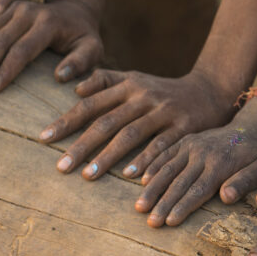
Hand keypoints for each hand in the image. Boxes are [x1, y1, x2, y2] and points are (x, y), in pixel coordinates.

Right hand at [0, 0, 101, 94]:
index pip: (22, 50)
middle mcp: (26, 12)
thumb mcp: (93, 49)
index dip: (5, 71)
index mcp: (47, 23)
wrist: (74, 10)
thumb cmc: (84, 37)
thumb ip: (81, 63)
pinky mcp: (3, 7)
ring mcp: (12, 7)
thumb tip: (60, 77)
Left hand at [39, 69, 235, 178]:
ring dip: (107, 157)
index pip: (91, 104)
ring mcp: (164, 111)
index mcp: (129, 85)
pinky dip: (144, 160)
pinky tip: (129, 177)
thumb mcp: (137, 79)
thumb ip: (107, 80)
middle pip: (106, 122)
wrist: (213, 90)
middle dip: (81, 145)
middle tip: (60, 167)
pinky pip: (161, 145)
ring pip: (130, 135)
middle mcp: (143, 96)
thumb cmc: (167, 91)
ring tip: (87, 176)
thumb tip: (75, 88)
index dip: (66, 121)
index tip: (43, 140)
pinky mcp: (185, 127)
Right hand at [135, 119, 256, 226]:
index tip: (169, 223)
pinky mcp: (185, 141)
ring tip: (139, 207)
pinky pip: (165, 154)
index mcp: (221, 164)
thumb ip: (246, 182)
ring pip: (167, 169)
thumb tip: (226, 198)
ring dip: (152, 189)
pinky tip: (140, 180)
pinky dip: (151, 166)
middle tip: (150, 222)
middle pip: (179, 183)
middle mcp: (202, 154)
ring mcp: (191, 146)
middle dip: (163, 204)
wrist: (252, 127)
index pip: (198, 190)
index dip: (183, 207)